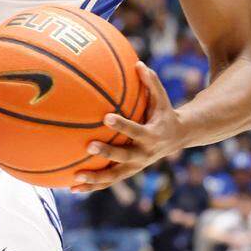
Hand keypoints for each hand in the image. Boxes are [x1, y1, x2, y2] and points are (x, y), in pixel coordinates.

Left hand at [71, 63, 185, 191]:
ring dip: (95, 180)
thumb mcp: (162, 98)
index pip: (136, 131)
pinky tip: (72, 189)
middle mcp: (144, 154)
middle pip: (124, 157)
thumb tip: (138, 62)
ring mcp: (136, 166)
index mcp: (152, 135)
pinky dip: (92, 186)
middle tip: (88, 146)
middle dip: (107, 153)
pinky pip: (109, 181)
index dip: (123, 125)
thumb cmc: (164, 113)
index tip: (106, 117)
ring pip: (114, 176)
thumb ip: (151, 82)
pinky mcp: (128, 173)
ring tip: (75, 180)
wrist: (178, 138)